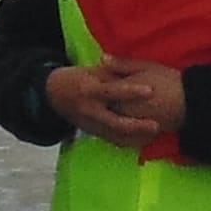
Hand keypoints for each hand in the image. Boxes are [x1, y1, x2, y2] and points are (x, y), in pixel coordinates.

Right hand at [43, 62, 173, 147]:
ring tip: (154, 136)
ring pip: (115, 136)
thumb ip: (112, 72)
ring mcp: (91, 125)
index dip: (132, 91)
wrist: (53, 95)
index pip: (113, 91)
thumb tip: (132, 69)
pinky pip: (113, 141)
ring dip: (136, 138)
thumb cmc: (77, 79)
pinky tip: (143, 140)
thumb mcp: (92, 72)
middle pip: (116, 123)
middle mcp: (90, 111)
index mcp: (90, 91)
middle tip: (156, 126)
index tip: (150, 91)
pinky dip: (128, 141)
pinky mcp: (93, 133)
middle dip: (137, 126)